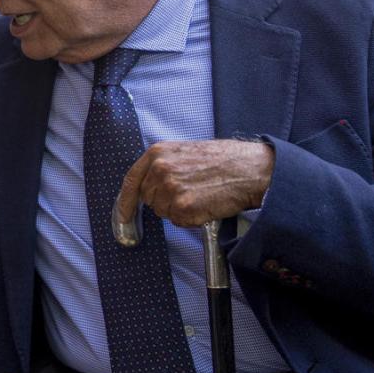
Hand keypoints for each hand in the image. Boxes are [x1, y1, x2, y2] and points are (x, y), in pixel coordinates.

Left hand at [115, 139, 274, 231]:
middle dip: (165, 201)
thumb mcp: (186, 151)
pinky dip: (192, 218)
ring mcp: (170, 189)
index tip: (123, 217)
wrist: (250, 169)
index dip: (125, 202)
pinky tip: (206, 203)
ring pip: (163, 212)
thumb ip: (164, 165)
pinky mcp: (183, 207)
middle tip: (190, 192)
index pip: (131, 181)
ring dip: (179, 210)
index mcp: (158, 153)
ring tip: (201, 194)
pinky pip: (179, 221)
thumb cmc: (224, 160)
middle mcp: (160, 170)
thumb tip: (150, 185)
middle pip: (149, 199)